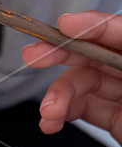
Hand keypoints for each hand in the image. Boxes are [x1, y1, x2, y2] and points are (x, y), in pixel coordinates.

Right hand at [22, 11, 121, 144]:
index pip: (117, 30)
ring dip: (57, 97)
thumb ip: (120, 45)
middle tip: (33, 56)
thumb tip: (87, 28)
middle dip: (59, 54)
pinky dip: (62, 115)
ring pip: (82, 84)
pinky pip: (84, 109)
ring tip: (49, 111)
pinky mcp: (116, 119)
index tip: (65, 24)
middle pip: (92, 53)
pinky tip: (51, 122)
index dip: (92, 24)